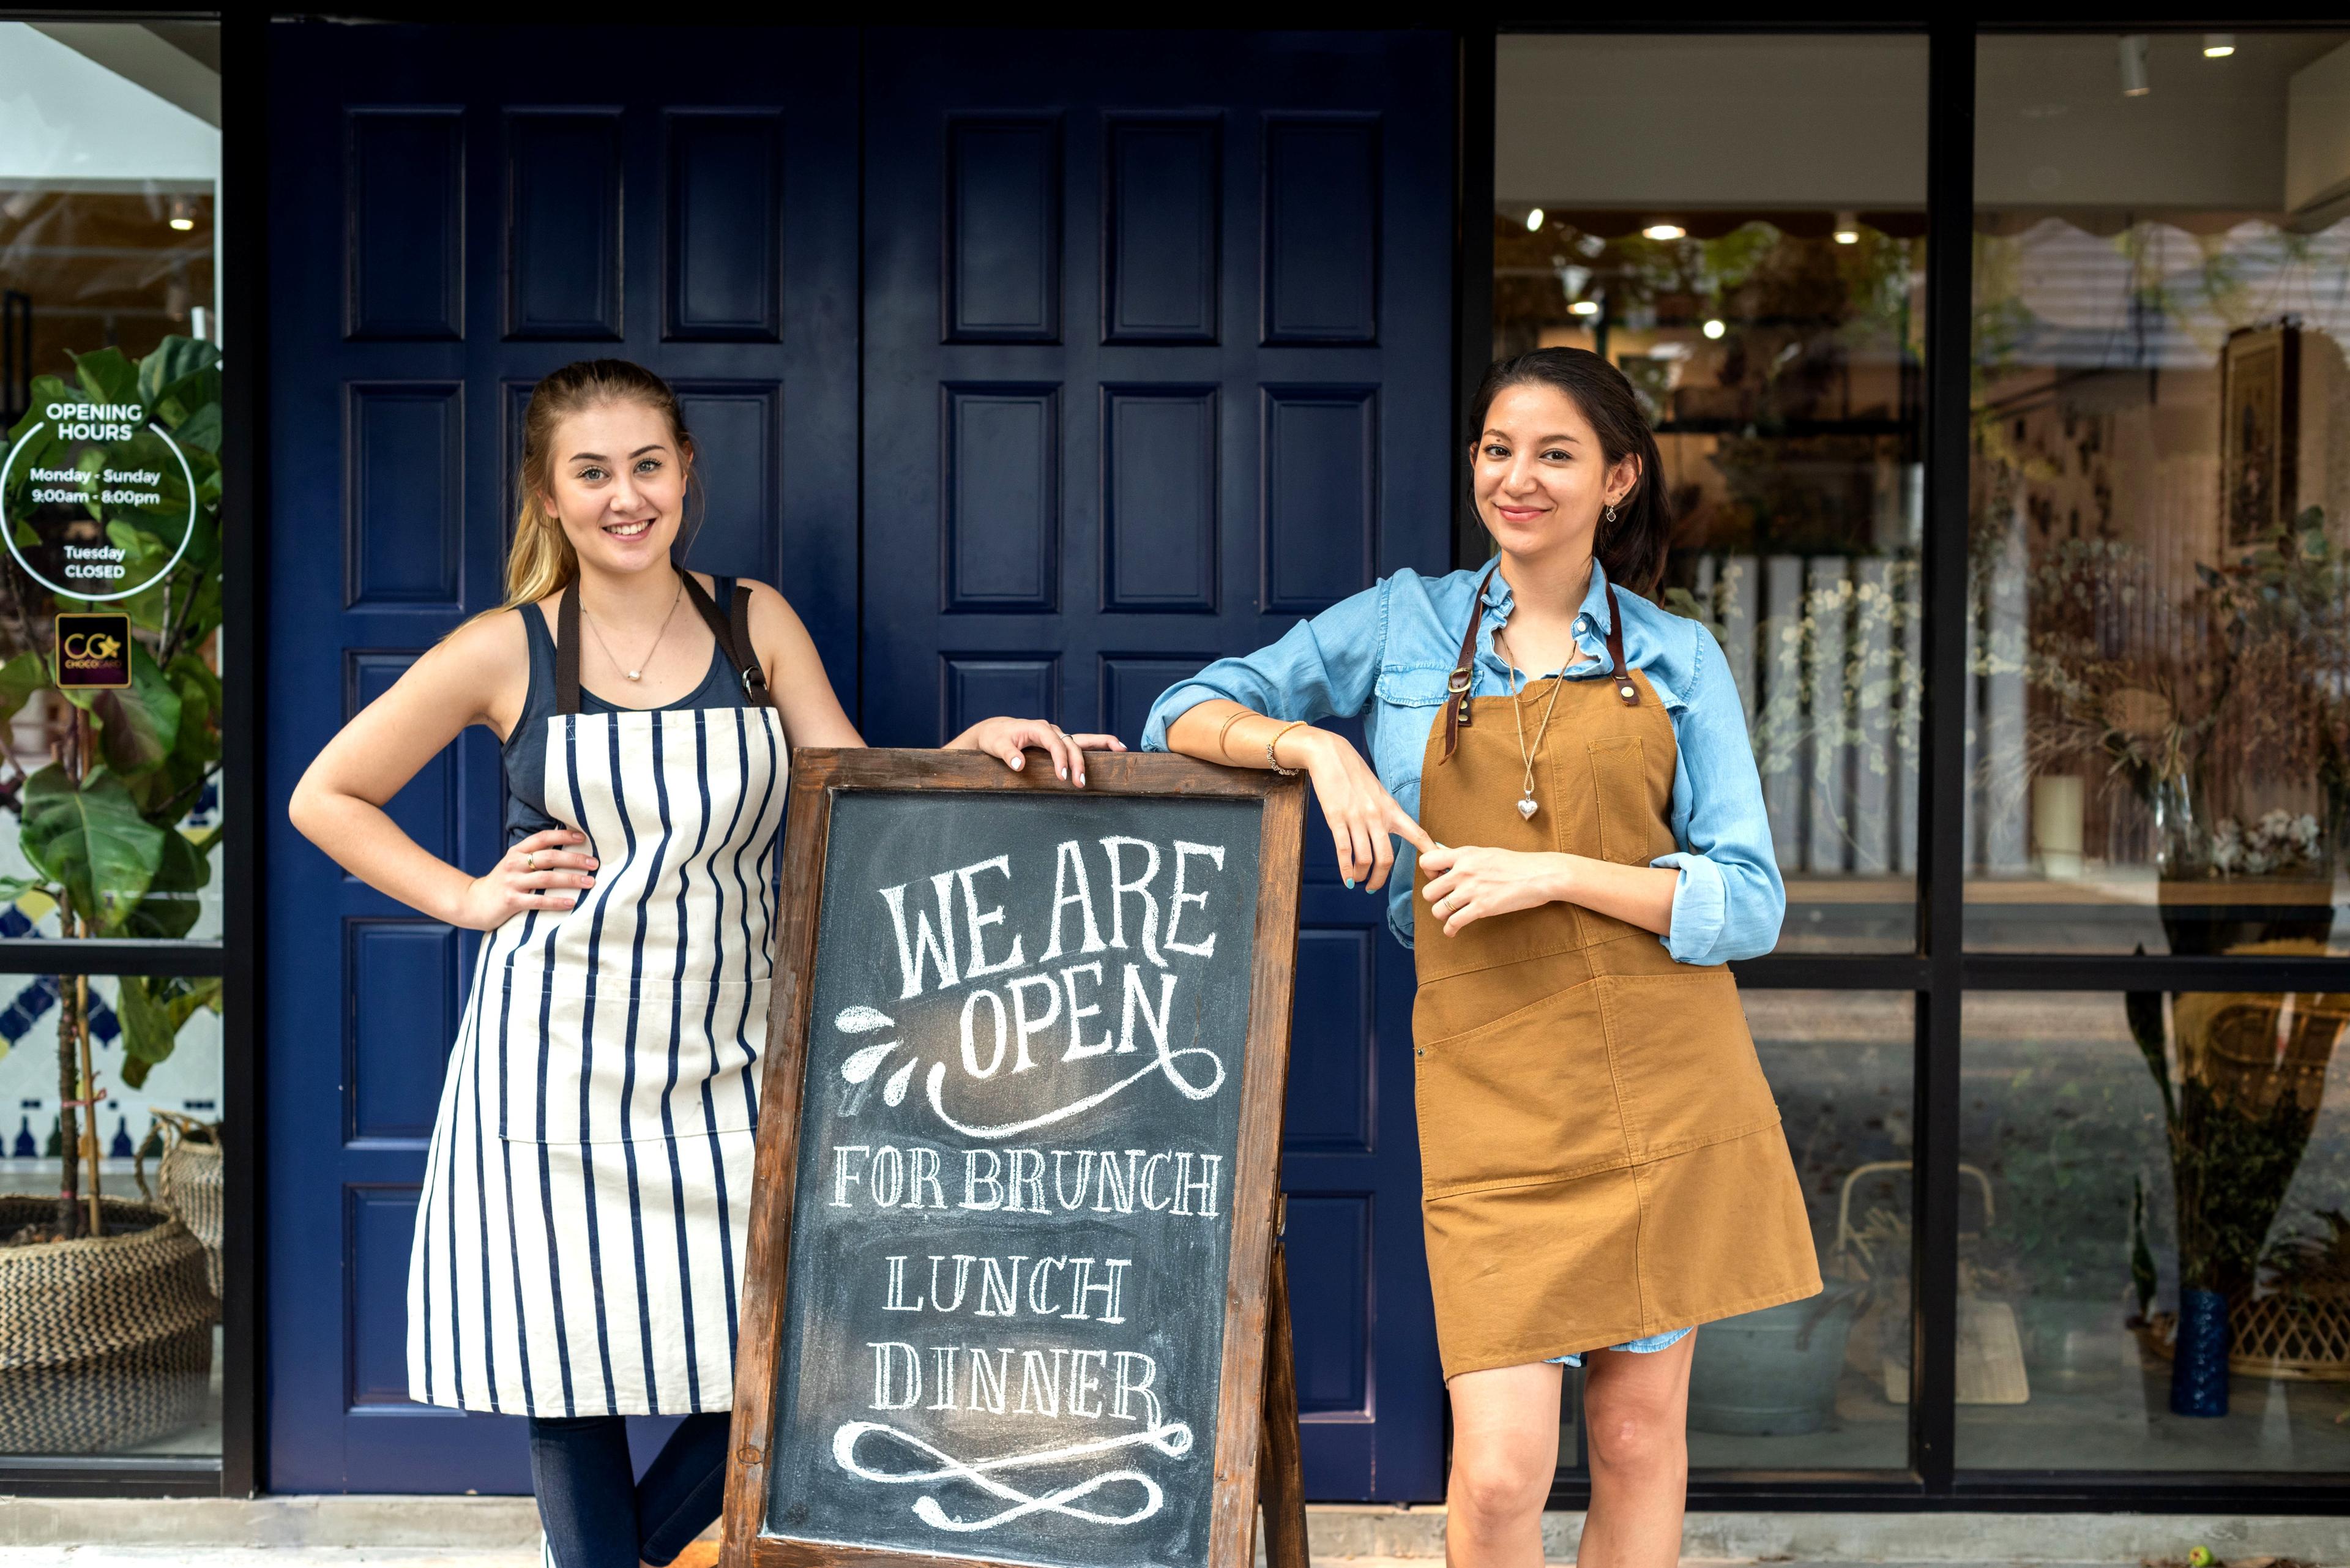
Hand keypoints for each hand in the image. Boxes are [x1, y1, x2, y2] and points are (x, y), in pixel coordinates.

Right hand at [454, 828, 596, 929]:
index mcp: (517, 852)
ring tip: (590, 883)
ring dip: (571, 880)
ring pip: (547, 878)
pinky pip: (538, 901)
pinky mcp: (511, 901)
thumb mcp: (514, 864)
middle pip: (549, 857)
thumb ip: (534, 857)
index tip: (583, 837)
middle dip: (574, 859)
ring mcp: (512, 882)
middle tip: (595, 863)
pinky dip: (556, 902)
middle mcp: (514, 864)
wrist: (473, 903)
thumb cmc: (503, 883)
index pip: (542, 838)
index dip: (563, 835)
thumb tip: (567, 851)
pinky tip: (571, 903)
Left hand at [954, 717, 1125, 785]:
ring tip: (1121, 751)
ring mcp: (1057, 735)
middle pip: (1072, 743)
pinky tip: (1115, 750)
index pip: (1055, 743)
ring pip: (1083, 739)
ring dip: (1100, 747)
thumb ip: (1008, 755)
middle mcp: (1051, 730)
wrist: (994, 730)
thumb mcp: (997, 745)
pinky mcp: (1059, 743)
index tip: (1062, 777)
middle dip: (1079, 762)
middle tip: (1081, 783)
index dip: (1061, 760)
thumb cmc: (995, 737)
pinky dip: (1098, 746)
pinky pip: (1082, 743)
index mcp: (1038, 728)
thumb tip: (1019, 766)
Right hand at [1296, 730, 1432, 890]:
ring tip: (1358, 880)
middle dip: (1380, 878)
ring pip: (1365, 858)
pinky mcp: (1337, 818)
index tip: (1435, 873)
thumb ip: (1386, 813)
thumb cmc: (1354, 775)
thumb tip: (1394, 832)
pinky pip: (1344, 851)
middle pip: (1386, 857)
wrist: (1331, 755)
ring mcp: (1357, 817)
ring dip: (1362, 876)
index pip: (1418, 835)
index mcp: (1392, 809)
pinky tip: (1347, 879)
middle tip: (1373, 887)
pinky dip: (1346, 870)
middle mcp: (1378, 815)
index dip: (1430, 855)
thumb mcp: (1378, 792)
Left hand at [1419, 844, 1566, 936]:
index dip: (1429, 873)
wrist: (1539, 875)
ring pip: (1438, 910)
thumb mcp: (1485, 852)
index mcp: (1464, 855)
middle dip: (1435, 898)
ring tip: (1450, 915)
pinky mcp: (1482, 908)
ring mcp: (1472, 891)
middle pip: (1428, 891)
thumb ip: (1464, 857)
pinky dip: (1450, 930)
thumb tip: (1444, 859)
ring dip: (1442, 915)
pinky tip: (1453, 931)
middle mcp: (1464, 872)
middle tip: (1446, 899)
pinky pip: (1453, 923)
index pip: (1427, 861)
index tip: (1438, 878)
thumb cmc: (1515, 863)